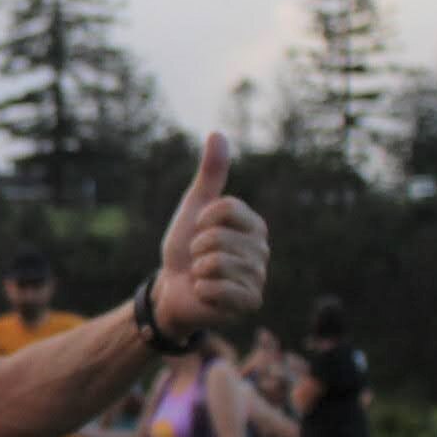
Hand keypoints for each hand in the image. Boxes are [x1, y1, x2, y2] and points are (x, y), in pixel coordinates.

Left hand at [156, 132, 267, 334]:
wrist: (173, 289)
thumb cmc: (187, 248)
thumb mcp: (195, 207)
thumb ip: (210, 173)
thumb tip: (217, 133)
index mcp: (255, 225)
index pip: (225, 208)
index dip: (202, 220)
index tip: (200, 231)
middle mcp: (262, 251)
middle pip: (218, 237)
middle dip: (198, 248)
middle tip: (199, 259)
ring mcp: (258, 279)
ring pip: (217, 263)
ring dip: (198, 270)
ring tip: (203, 276)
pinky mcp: (249, 304)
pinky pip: (219, 289)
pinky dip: (202, 290)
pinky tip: (206, 293)